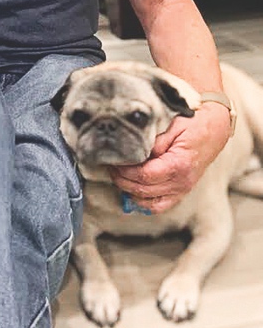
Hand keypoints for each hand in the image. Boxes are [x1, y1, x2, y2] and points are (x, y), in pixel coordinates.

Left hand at [109, 102, 231, 213]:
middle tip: (111, 167)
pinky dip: (143, 201)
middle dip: (123, 180)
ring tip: (118, 177)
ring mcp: (183, 189)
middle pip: (144, 190)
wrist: (215, 127)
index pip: (145, 175)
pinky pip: (159, 205)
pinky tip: (131, 190)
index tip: (113, 161)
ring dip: (130, 192)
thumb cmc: (193, 122)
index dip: (125, 171)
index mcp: (179, 165)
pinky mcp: (182, 191)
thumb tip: (135, 153)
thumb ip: (153, 141)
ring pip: (150, 202)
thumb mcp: (172, 124)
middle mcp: (182, 182)